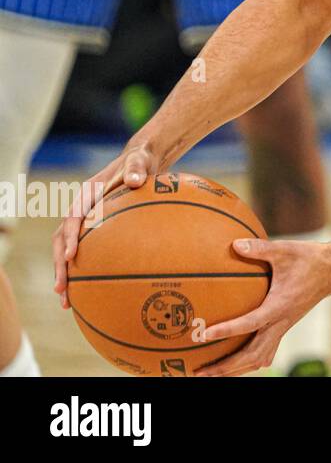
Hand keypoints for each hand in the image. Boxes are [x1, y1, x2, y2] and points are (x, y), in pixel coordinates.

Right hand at [52, 139, 162, 306]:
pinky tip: (87, 291)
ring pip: (65, 249)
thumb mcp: (139, 162)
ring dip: (64, 273)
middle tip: (62, 289)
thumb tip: (135, 179)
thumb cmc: (139, 162)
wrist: (139, 161)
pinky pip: (81, 251)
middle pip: (61, 239)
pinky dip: (80, 270)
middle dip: (59, 265)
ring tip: (66, 301)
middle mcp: (79, 208)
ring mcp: (84, 219)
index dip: (69, 237)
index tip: (70, 256)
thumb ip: (136, 169)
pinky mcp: (92, 228)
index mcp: (86, 194)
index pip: (73, 217)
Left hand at [196, 238, 330, 376]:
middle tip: (199, 372)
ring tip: (211, 373)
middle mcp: (282, 322)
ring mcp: (283, 327)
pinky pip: (265, 352)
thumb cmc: (309, 259)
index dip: (226, 330)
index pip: (250, 323)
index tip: (203, 335)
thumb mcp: (285, 249)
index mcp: (280, 305)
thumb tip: (234, 245)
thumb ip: (260, 248)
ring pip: (259, 358)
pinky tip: (235, 362)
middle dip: (226, 366)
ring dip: (236, 368)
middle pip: (253, 354)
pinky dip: (248, 362)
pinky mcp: (284, 327)